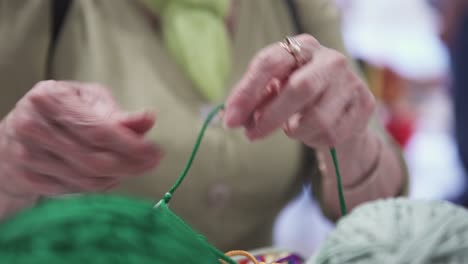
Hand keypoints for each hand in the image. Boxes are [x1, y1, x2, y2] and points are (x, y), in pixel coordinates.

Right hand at [0, 81, 161, 197]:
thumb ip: (118, 114)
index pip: (97, 130)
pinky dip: (100, 185)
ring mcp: (27, 156)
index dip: (130, 145)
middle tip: (152, 163)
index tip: (156, 151)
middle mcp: (33, 126)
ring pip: (87, 179)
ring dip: (118, 176)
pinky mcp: (27, 178)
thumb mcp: (88, 101)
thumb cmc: (59, 112)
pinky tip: (109, 175)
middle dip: (131, 165)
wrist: (13, 135)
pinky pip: (75, 190)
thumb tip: (149, 119)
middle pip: (94, 159)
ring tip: (132, 167)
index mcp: (49, 98)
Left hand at [224, 34, 374, 147]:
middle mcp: (330, 59)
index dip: (247, 92)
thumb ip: (253, 102)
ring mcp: (351, 81)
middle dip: (272, 117)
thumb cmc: (299, 99)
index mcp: (301, 47)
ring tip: (293, 127)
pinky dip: (313, 140)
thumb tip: (232, 119)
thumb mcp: (273, 92)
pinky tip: (313, 132)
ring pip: (317, 118)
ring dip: (295, 131)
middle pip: (300, 88)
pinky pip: (331, 134)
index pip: (270, 63)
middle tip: (251, 135)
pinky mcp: (364, 104)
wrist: (340, 112)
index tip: (230, 119)